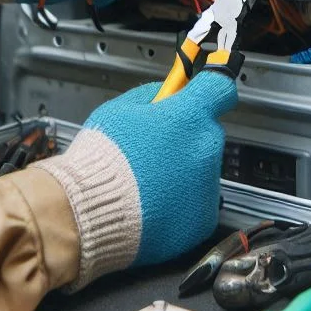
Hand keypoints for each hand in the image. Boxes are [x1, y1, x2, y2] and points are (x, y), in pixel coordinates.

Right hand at [34, 72, 236, 287]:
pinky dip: (179, 204)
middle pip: (206, 134)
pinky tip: (153, 204)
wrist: (90, 212)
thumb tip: (166, 94)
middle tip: (154, 149)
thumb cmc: (101, 159)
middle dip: (186, 138)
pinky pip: (196, 204)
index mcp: (189, 116)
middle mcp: (206, 149)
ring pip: (201, 171)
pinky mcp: (201, 220)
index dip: (208, 92)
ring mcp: (207, 187)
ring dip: (182, 173)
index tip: (200, 96)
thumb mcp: (120, 109)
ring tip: (147, 183)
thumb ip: (151, 97)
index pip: (220, 90)